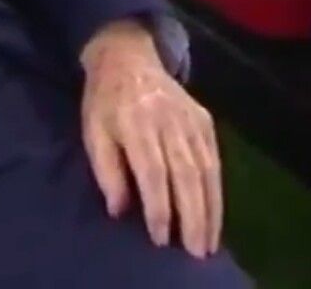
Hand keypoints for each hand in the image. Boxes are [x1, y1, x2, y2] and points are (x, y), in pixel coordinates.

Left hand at [79, 21, 221, 259]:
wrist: (127, 56)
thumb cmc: (105, 100)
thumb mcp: (93, 130)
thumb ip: (106, 170)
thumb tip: (119, 211)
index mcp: (135, 121)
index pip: (152, 171)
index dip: (158, 207)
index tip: (161, 239)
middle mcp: (168, 119)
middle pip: (185, 173)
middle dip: (192, 216)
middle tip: (195, 254)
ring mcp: (190, 119)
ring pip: (206, 169)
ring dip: (210, 210)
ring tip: (208, 245)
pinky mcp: (204, 120)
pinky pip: (214, 160)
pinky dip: (217, 191)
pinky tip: (215, 216)